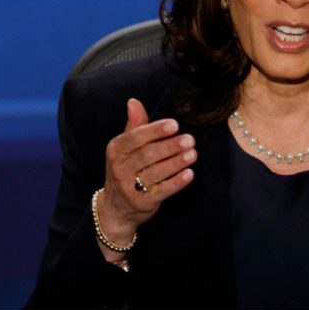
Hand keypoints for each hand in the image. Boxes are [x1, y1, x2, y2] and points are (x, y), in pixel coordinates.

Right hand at [96, 98, 196, 256]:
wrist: (115, 207)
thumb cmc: (125, 169)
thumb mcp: (125, 147)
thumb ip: (134, 125)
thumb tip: (134, 101)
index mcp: (116, 150)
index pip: (135, 137)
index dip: (155, 130)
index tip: (174, 125)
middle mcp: (120, 168)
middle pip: (147, 155)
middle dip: (170, 146)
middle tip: (189, 139)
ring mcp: (130, 187)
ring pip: (155, 173)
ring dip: (176, 163)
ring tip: (193, 154)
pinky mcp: (143, 203)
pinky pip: (162, 191)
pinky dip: (176, 182)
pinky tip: (189, 174)